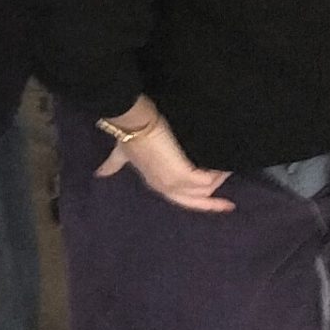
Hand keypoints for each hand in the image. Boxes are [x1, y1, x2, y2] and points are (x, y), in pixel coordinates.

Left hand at [97, 108, 231, 213]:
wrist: (133, 124)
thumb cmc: (129, 136)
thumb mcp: (122, 154)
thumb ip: (113, 164)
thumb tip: (99, 173)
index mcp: (155, 184)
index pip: (179, 199)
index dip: (195, 202)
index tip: (212, 202)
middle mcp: (164, 187)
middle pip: (194, 202)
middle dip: (212, 204)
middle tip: (229, 205)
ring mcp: (174, 182)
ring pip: (204, 190)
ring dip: (218, 179)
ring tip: (228, 167)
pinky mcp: (183, 174)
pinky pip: (209, 180)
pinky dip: (218, 172)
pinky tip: (226, 164)